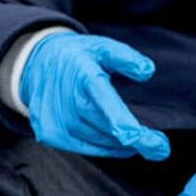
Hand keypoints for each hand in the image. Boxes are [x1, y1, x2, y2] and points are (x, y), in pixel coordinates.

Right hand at [17, 34, 169, 159]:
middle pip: (106, 129)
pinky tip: (115, 142)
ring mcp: (55, 120)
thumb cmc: (76, 56)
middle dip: (136, 140)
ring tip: (137, 140)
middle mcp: (67, 101)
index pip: (107, 105)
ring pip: (97, 142)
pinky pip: (84, 148)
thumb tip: (147, 70)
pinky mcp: (50, 134)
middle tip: (159, 147)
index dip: (128, 128)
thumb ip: (125, 57)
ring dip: (119, 144)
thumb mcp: (102, 47)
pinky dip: (103, 147)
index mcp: (83, 76)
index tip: (151, 143)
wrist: (36, 64)